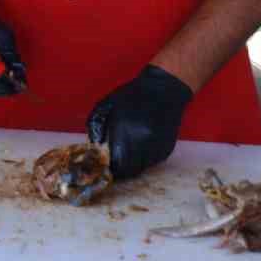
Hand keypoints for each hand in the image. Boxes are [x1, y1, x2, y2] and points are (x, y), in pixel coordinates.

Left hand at [87, 64, 193, 179]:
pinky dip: (143, 161)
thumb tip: (94, 149)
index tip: (104, 168)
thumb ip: (95, 127)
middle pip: (129, 170)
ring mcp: (157, 147)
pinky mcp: (167, 149)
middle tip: (113, 167)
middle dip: (120, 171)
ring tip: (126, 157)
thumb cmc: (131, 95)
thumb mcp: (105, 105)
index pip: (116, 162)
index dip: (109, 168)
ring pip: (141, 168)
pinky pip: (151, 163)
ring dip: (132, 167)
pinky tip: (139, 149)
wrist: (163, 89)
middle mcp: (144, 141)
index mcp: (126, 130)